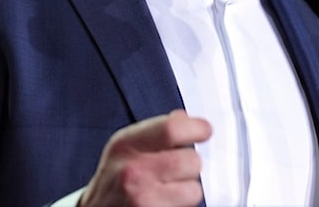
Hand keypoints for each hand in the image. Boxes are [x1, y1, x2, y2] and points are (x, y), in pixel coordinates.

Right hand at [78, 109, 211, 206]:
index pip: (172, 129)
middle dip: (191, 164)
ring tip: (170, 188)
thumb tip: (184, 118)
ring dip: (188, 189)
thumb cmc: (113, 179)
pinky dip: (180, 205)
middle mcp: (133, 171)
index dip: (196, 128)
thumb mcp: (125, 146)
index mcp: (127, 144)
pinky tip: (164, 201)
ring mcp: (143, 198)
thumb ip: (155, 131)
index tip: (204, 130)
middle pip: (190, 160)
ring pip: (194, 189)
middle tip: (180, 167)